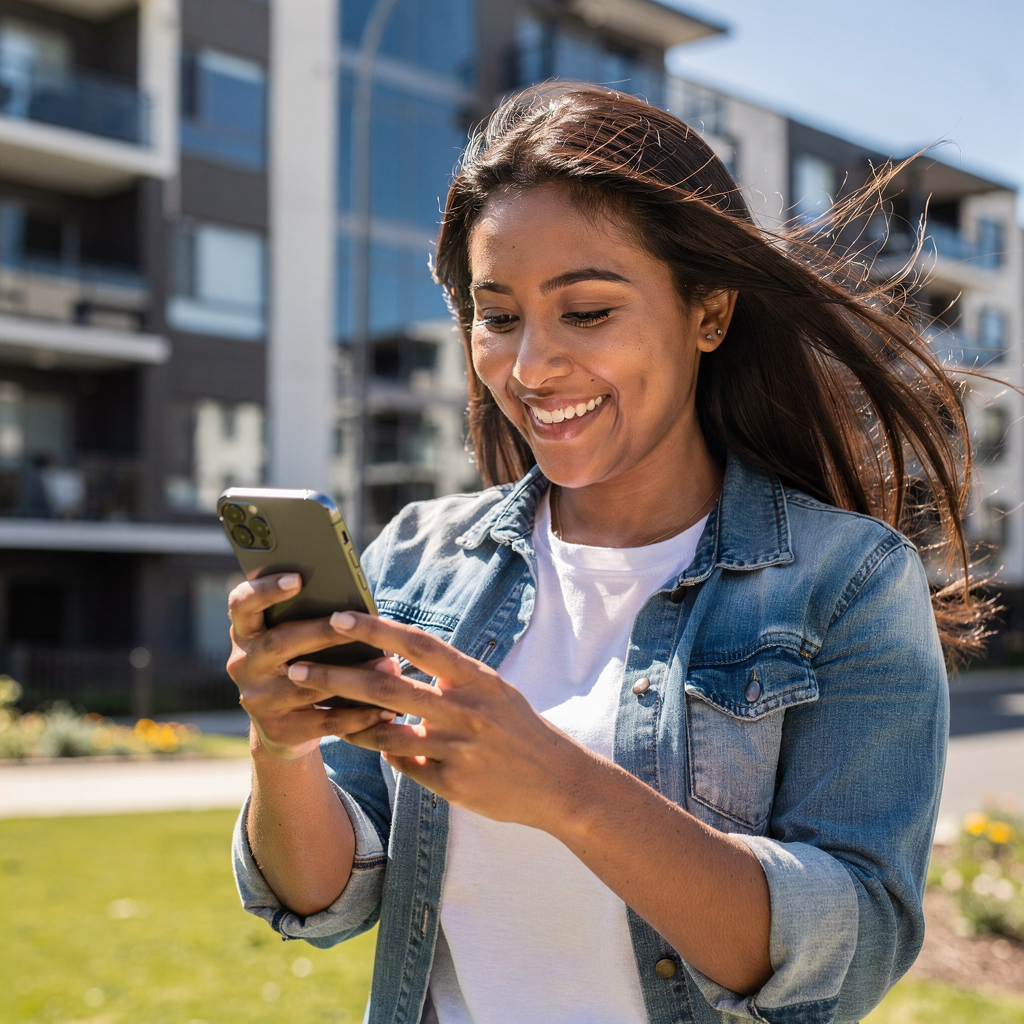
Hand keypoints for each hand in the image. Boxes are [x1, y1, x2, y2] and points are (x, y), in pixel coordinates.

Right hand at [226, 575, 398, 760]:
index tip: (297, 579)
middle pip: (278, 643)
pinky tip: (386, 708)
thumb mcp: (296, 641)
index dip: (265, 589)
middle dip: (320, 632)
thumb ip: (312, 620)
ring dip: (353, 674)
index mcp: (246, 633)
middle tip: (354, 622)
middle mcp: (243, 664)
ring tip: (390, 664)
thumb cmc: (301, 663)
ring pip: (308, 684)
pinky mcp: (279, 731)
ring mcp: (258, 700)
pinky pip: (325, 721)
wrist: (284, 728)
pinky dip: (358, 715)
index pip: (241, 604)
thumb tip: (360, 607)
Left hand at [286, 611, 591, 829]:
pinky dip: (378, 749)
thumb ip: (449, 676)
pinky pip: (401, 763)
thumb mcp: (493, 691)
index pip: (417, 644)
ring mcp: (457, 749)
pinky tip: (360, 739)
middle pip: (387, 687)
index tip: (337, 617)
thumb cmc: (520, 729)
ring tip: (310, 705)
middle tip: (295, 665)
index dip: (375, 629)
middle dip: (336, 675)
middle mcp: (466, 710)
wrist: (559, 784)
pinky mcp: (451, 784)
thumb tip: (397, 659)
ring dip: (343, 718)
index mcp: (476, 678)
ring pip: (384, 731)